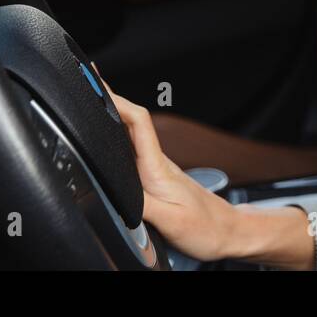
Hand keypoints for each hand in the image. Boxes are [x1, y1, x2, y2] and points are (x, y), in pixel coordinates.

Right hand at [101, 78, 245, 261]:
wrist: (229, 234)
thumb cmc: (206, 229)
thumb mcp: (170, 223)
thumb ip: (141, 207)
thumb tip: (112, 195)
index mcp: (156, 168)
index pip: (137, 123)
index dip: (117, 101)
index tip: (96, 86)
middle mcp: (156, 164)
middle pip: (130, 123)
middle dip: (108, 100)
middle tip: (86, 81)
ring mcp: (156, 170)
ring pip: (131, 135)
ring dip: (113, 116)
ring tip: (93, 101)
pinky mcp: (156, 179)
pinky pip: (132, 151)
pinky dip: (118, 136)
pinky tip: (110, 135)